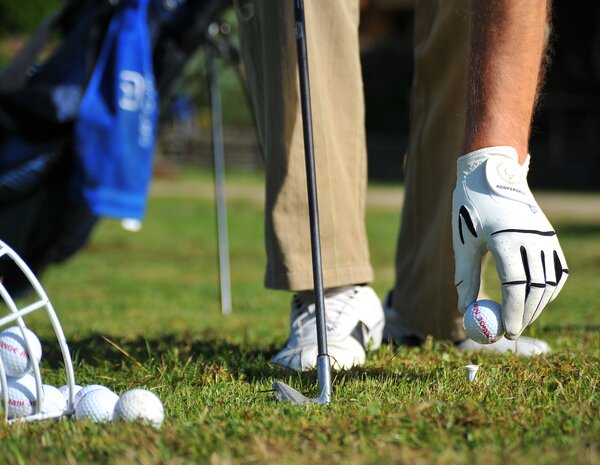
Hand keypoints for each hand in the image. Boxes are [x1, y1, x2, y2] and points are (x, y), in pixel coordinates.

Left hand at [452, 146, 567, 338]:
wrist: (491, 172)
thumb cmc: (470, 208)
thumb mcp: (464, 242)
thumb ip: (465, 276)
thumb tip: (465, 309)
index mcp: (506, 238)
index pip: (515, 285)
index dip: (512, 312)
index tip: (505, 332)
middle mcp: (532, 237)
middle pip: (536, 288)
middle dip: (525, 315)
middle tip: (509, 332)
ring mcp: (545, 235)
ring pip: (549, 281)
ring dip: (536, 305)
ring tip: (518, 319)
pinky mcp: (550, 235)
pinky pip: (556, 270)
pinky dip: (548, 289)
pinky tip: (533, 299)